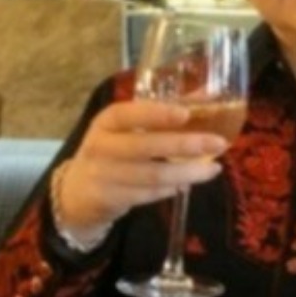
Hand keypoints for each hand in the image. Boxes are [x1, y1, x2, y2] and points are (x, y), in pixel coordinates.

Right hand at [54, 101, 228, 240]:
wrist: (77, 191)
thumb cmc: (113, 152)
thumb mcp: (127, 131)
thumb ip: (160, 117)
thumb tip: (206, 97)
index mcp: (107, 122)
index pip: (127, 114)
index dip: (156, 114)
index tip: (186, 113)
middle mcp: (101, 146)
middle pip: (144, 146)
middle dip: (184, 144)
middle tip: (218, 143)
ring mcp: (102, 174)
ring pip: (152, 175)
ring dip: (187, 172)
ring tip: (213, 169)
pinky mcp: (109, 199)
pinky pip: (147, 194)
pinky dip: (171, 189)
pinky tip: (187, 184)